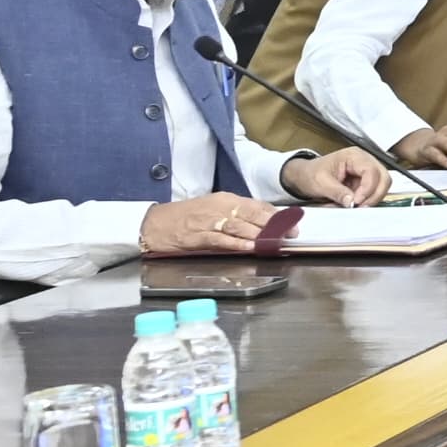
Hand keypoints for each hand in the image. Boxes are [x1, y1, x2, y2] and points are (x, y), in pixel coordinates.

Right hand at [140, 192, 283, 253]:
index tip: (292, 224)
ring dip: (258, 234)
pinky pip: (220, 238)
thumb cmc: (185, 218)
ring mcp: (208, 220)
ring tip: (274, 241)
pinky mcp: (197, 234)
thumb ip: (237, 216)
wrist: (153, 223)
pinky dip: (236, 242)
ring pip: (239, 225)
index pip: (257, 205)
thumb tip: (262, 226)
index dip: (276, 215)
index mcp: (225, 199)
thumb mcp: (214, 210)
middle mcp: (219, 207)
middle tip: (290, 234)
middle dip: (273, 225)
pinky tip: (248, 246)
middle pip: (252, 214)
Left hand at [286, 149, 389, 205]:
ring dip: (371, 199)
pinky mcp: (365, 182)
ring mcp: (366, 171)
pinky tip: (354, 204)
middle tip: (360, 207)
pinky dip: (366, 201)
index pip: (371, 171)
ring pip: (382, 186)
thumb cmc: (311, 173)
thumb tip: (351, 202)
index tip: (356, 202)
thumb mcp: (321, 183)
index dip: (368, 188)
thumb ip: (337, 192)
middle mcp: (364, 161)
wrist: (304, 176)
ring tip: (355, 207)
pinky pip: (374, 193)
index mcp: (354, 156)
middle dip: (374, 195)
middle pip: (383, 178)